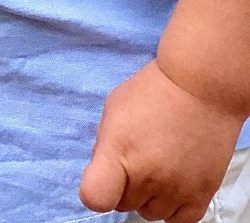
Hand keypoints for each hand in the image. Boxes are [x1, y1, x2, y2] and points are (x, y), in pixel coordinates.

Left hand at [79, 60, 241, 222]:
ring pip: (150, 213)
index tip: (102, 177)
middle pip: (123, 204)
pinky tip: (174, 181)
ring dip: (150, 195)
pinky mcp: (201, 195)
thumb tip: (103, 170)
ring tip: (159, 163)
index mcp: (118, 151)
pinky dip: (174, 206)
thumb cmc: (154, 91)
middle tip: (138, 156)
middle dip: (125, 184)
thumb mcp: (114, 108)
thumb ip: (105, 144)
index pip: (95, 196)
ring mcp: (176, 189)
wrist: (200, 87)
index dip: (95, 190)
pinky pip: (179, 220)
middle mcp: (147, 176)